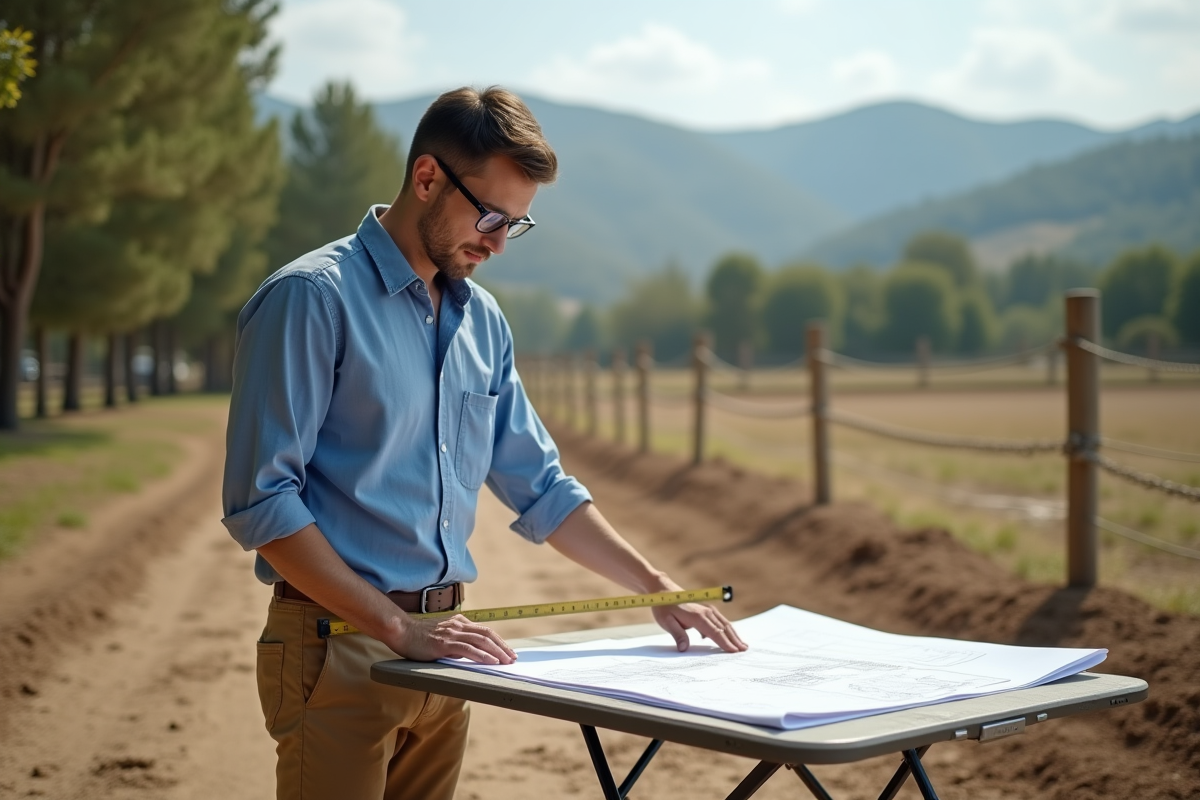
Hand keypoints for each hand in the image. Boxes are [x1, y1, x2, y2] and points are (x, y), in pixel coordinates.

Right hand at [391, 614, 516, 664]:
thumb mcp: (443, 637)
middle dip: (502, 647)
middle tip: (513, 658)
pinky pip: (468, 649)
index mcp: (459, 622)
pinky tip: (490, 661)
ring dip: (496, 652)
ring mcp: (452, 633)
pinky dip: (482, 655)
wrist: (401, 632)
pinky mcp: (445, 643)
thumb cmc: (419, 637)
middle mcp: (458, 625)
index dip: (499, 641)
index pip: (485, 631)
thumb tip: (471, 654)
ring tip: (506, 661)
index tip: (508, 651)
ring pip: (481, 641)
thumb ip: (457, 642)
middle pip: (487, 634)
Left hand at [652, 603, 747, 652]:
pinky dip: (727, 629)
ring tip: (742, 644)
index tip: (734, 651)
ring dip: (734, 634)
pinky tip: (729, 638)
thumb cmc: (663, 607)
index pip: (715, 632)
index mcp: (697, 616)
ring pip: (724, 623)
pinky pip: (719, 620)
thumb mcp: (666, 622)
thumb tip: (684, 649)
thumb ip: (677, 635)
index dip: (725, 643)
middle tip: (744, 650)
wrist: (663, 590)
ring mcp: (707, 609)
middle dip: (735, 639)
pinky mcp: (706, 609)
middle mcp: (706, 612)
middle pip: (724, 627)